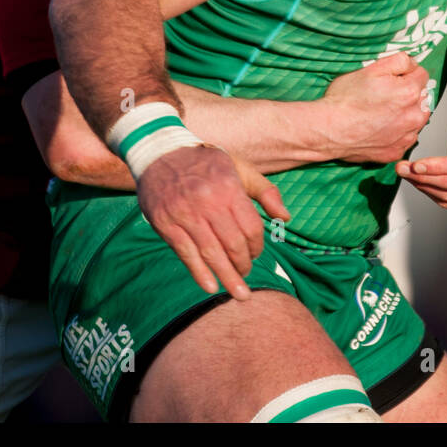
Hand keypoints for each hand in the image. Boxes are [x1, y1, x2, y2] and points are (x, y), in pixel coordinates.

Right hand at [137, 145, 288, 300]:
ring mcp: (185, 214)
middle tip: (245, 274)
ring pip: (211, 253)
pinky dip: (199, 273)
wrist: (160, 153)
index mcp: (229, 188)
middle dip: (243, 265)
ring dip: (227, 277)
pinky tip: (211, 286)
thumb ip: (266, 191)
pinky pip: (186, 254)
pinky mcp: (166, 224)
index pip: (251, 228)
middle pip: (233, 244)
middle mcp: (208, 202)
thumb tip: (286, 218)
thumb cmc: (205, 163)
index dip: (257, 246)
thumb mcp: (239, 167)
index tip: (256, 253)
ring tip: (238, 294)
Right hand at [320, 52, 431, 162]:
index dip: (407, 73)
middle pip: (422, 99)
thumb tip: (412, 63)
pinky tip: (379, 128)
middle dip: (408, 95)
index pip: (422, 75)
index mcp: (409, 92)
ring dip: (405, 115)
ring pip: (415, 120)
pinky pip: (404, 139)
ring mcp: (406, 137)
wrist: (329, 130)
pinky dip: (396, 134)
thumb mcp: (370, 68)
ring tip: (381, 113)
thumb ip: (399, 61)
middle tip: (385, 96)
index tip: (394, 78)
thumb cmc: (345, 101)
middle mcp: (413, 117)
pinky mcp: (396, 151)